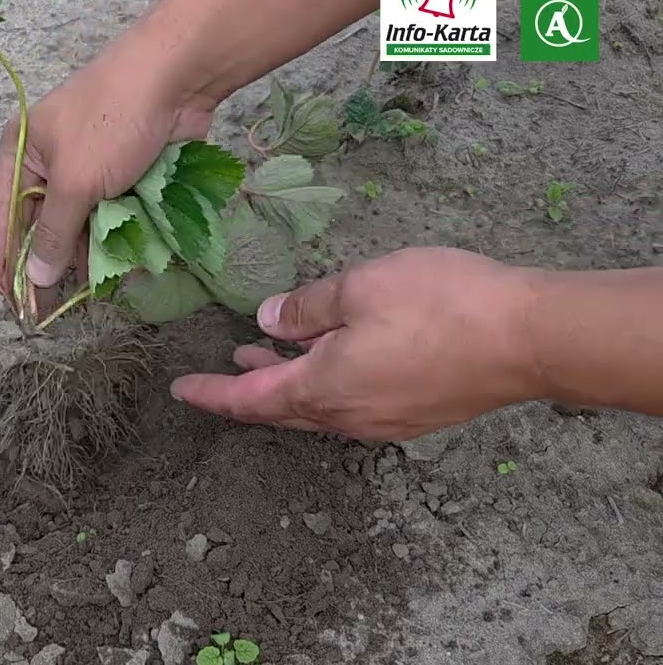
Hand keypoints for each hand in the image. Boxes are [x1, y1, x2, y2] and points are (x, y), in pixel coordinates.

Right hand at [0, 36, 214, 293]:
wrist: (177, 76)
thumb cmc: (112, 121)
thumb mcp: (75, 182)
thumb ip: (53, 233)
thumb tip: (36, 277)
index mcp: (22, 151)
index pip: (2, 216)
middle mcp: (51, 160)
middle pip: (42, 224)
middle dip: (45, 264)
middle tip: (42, 312)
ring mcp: (91, 167)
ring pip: (80, 224)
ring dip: (83, 256)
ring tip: (80, 298)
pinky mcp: (126, 174)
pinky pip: (114, 217)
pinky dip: (115, 240)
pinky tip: (117, 270)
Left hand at [170, 247, 546, 439]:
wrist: (529, 340)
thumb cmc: (440, 305)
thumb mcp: (358, 289)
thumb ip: (306, 308)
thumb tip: (267, 320)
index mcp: (323, 389)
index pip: (249, 400)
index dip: (211, 394)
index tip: (180, 390)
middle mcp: (349, 417)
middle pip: (283, 409)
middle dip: (249, 387)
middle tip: (228, 363)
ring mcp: (386, 422)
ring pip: (321, 407)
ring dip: (290, 382)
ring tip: (270, 352)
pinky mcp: (418, 414)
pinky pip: (354, 405)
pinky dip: (327, 384)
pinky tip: (334, 356)